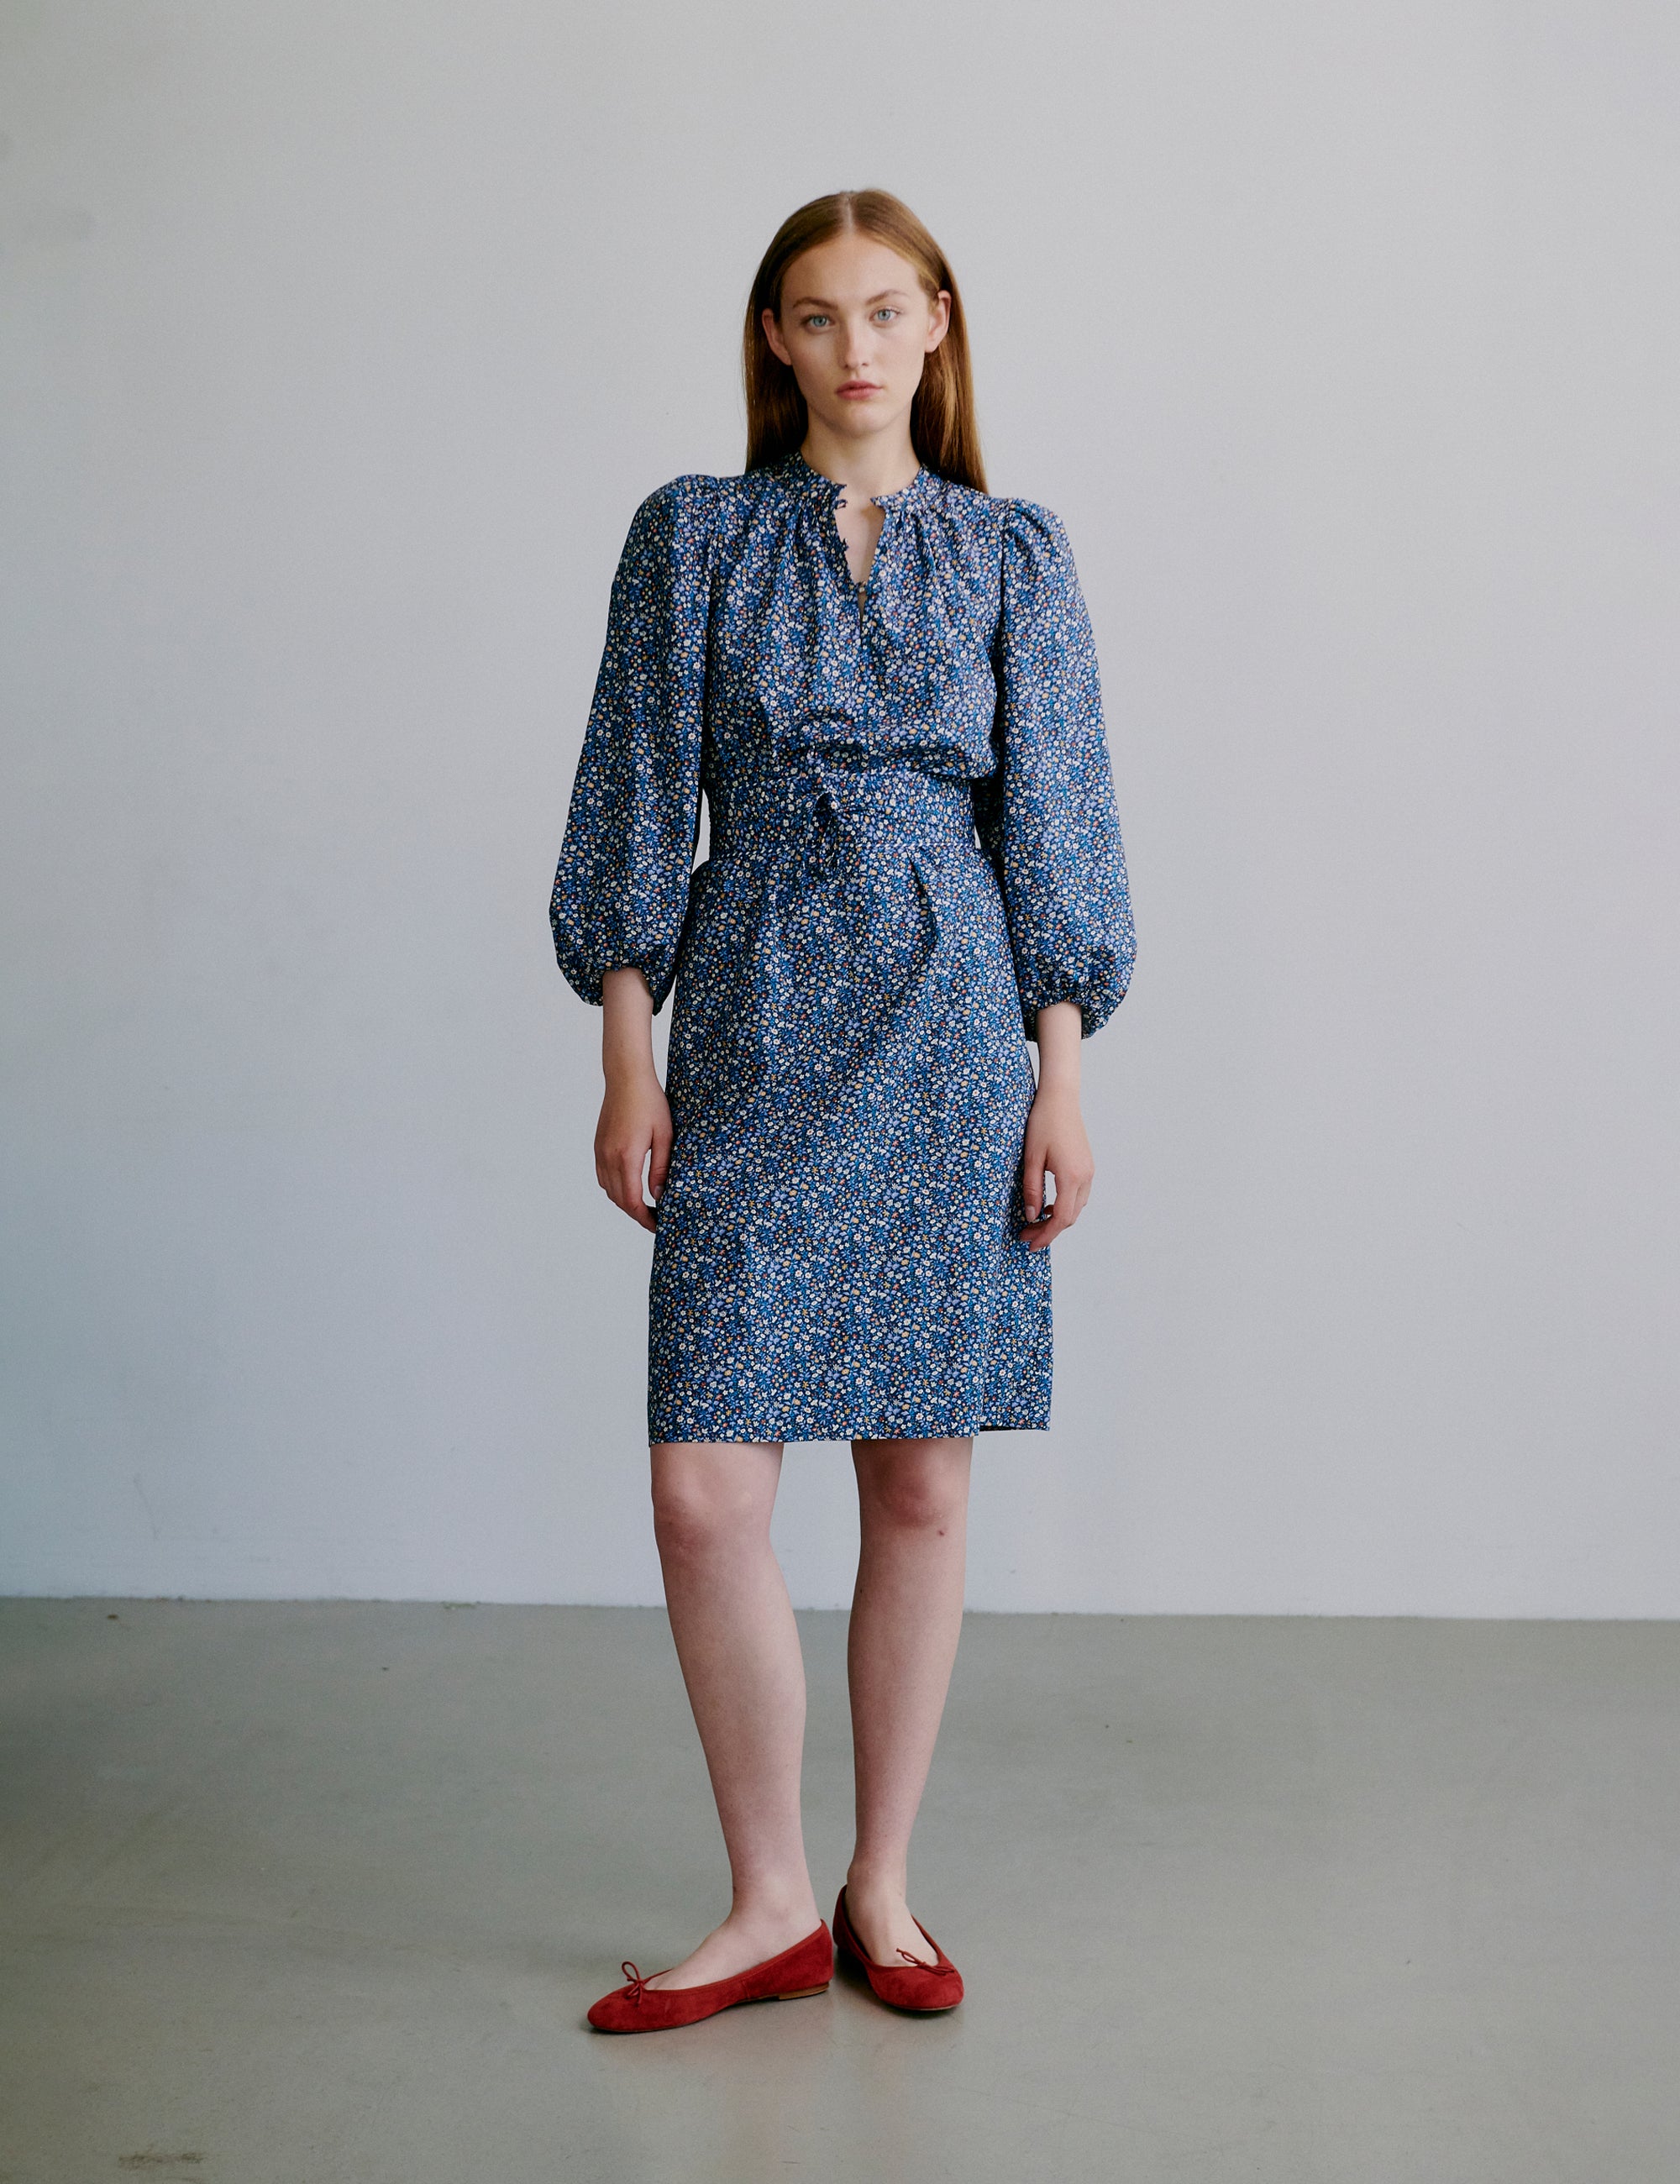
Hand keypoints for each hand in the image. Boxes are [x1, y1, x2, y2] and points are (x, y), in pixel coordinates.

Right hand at [596, 966, 670, 1232]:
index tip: (658, 1226)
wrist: (626, 1078)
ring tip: (645, 1206)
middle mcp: (608, 1158)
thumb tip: (659, 1195)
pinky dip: (615, 1188)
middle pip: (618, 1200)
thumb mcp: (665, 1136)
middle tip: (655, 1220)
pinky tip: (630, 1185)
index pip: (632, 1201)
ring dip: (625, 1201)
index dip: (644, 1219)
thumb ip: (661, 1168)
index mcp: (626, 1157)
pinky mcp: (598, 1145)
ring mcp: (600, 1152)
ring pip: (608, 1189)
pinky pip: (603, 1176)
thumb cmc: (651, 1103)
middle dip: (636, 1214)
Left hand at [1018, 1002, 1092, 1250]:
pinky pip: (1078, 1196)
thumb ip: (1032, 1189)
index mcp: (1072, 1177)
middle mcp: (1085, 1177)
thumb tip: (1032, 1216)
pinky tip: (1047, 1205)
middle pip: (1070, 1217)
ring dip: (1057, 1219)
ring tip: (1034, 1223)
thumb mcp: (1031, 1158)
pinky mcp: (1087, 1166)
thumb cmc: (1042, 1123)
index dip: (1045, 1235)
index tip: (1029, 1244)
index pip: (1061, 1218)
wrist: (1060, 1099)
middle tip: (1026, 1235)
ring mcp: (1089, 1172)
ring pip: (1076, 1208)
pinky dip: (1064, 1206)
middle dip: (1049, 1230)